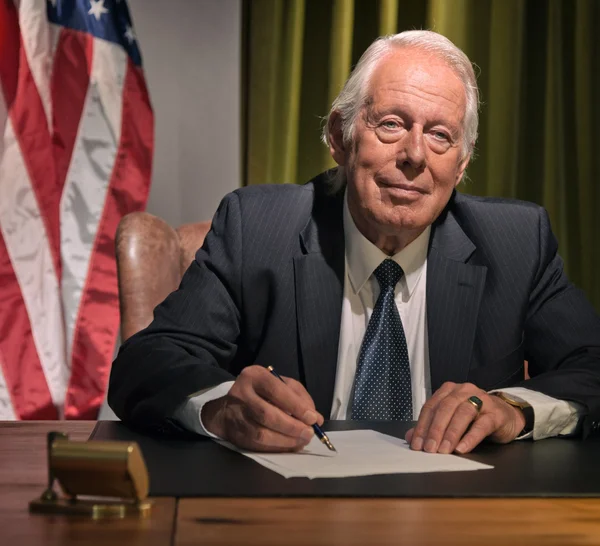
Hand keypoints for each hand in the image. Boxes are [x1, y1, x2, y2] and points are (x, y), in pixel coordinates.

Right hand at [201, 365, 323, 451]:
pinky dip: (278, 448)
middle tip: (309, 433)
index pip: (276, 391)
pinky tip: (290, 446)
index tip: (312, 418)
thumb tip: (315, 418)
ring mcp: (236, 416)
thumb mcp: (280, 384)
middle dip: (292, 427)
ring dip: (286, 441)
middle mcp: (241, 394)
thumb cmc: (262, 392)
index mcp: (254, 376)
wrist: (228, 407)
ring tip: (302, 441)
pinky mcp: (235, 435)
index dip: (296, 406)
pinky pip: (258, 446)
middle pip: (267, 415)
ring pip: (262, 434)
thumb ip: (299, 397)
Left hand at [405, 382, 525, 453]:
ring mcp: (481, 400)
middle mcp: (464, 391)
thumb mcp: (451, 420)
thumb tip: (410, 438)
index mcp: (449, 391)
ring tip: (444, 450)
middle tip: (429, 449)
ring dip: (451, 434)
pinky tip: (462, 449)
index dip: (422, 426)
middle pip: (445, 408)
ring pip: (462, 414)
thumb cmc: (475, 417)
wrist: (506, 416)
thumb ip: (431, 427)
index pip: (431, 407)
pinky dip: (470, 437)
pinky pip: (481, 425)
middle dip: (435, 430)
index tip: (416, 444)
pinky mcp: (495, 413)